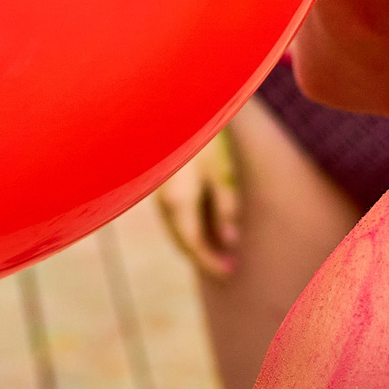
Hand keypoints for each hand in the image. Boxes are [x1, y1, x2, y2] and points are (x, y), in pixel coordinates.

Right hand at [153, 128, 240, 279]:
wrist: (174, 116)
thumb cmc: (199, 139)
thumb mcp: (218, 172)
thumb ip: (225, 207)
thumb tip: (230, 241)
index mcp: (179, 202)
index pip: (194, 245)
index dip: (211, 263)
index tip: (230, 272)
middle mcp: (164, 204)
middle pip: (183, 244)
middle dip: (204, 258)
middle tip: (229, 267)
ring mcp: (158, 199)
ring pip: (176, 234)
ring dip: (196, 247)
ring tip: (221, 253)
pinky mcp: (160, 193)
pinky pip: (173, 222)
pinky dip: (189, 233)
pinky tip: (207, 232)